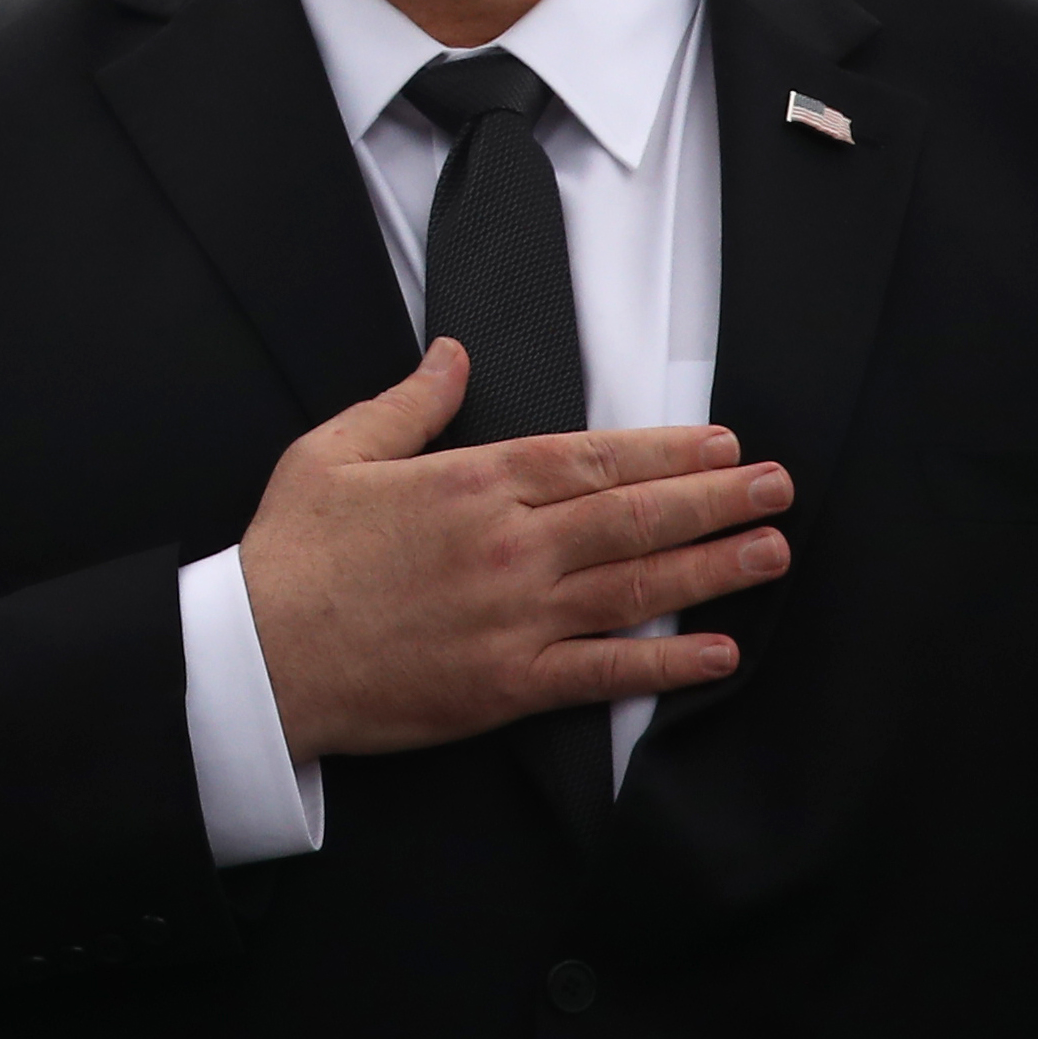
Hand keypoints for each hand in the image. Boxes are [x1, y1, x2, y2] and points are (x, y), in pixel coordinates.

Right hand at [241, 342, 791, 762]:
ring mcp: (515, 618)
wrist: (259, 657)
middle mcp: (508, 547)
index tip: (721, 446)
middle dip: (715, 500)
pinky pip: (607, 671)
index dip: (666, 452)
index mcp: (470, 484)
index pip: (592, 459)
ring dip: (713, 568)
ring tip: (771, 551)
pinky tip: (719, 651)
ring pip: (638, 588)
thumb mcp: (333, 454)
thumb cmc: (290, 555)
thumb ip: (407, 404)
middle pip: (634, 517)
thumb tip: (454, 356)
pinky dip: (668, 664)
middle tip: (778, 489)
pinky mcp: (509, 683)